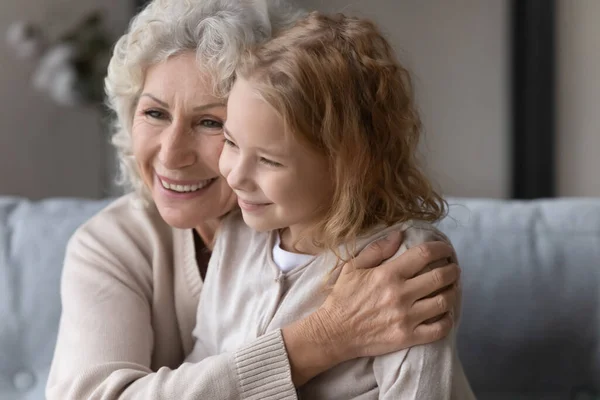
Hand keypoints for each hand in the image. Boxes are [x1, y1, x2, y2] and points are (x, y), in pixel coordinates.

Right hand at [315, 230, 459, 360]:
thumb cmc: (343, 298)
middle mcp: (400, 294)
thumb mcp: (353, 267)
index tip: (446, 249)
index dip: (441, 249)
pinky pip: (439, 329)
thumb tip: (399, 234)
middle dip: (452, 270)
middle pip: (440, 277)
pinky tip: (445, 314)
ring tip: (451, 288)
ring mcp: (406, 317)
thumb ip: (377, 249)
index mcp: (388, 274)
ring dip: (452, 293)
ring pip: (444, 302)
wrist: (334, 333)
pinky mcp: (407, 337)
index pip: (424, 255)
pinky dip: (448, 320)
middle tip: (453, 268)